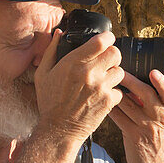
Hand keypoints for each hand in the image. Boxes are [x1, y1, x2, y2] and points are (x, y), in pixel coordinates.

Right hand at [34, 29, 124, 144]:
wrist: (58, 130)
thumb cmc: (49, 101)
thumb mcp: (43, 73)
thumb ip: (51, 50)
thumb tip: (59, 33)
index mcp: (74, 63)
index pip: (102, 41)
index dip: (107, 37)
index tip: (106, 40)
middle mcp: (90, 73)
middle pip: (116, 53)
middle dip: (112, 54)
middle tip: (105, 60)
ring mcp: (101, 88)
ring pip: (120, 71)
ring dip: (113, 73)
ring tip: (103, 79)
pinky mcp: (108, 102)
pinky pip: (119, 90)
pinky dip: (113, 92)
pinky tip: (102, 95)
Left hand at [107, 68, 163, 162]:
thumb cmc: (156, 139)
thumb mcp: (161, 120)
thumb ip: (149, 103)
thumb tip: (133, 83)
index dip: (162, 83)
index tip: (153, 72)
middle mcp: (160, 119)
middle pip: (146, 95)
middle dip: (131, 81)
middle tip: (120, 71)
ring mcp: (146, 127)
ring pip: (128, 104)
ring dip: (116, 92)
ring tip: (106, 82)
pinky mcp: (133, 136)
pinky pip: (118, 117)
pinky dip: (110, 107)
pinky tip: (103, 101)